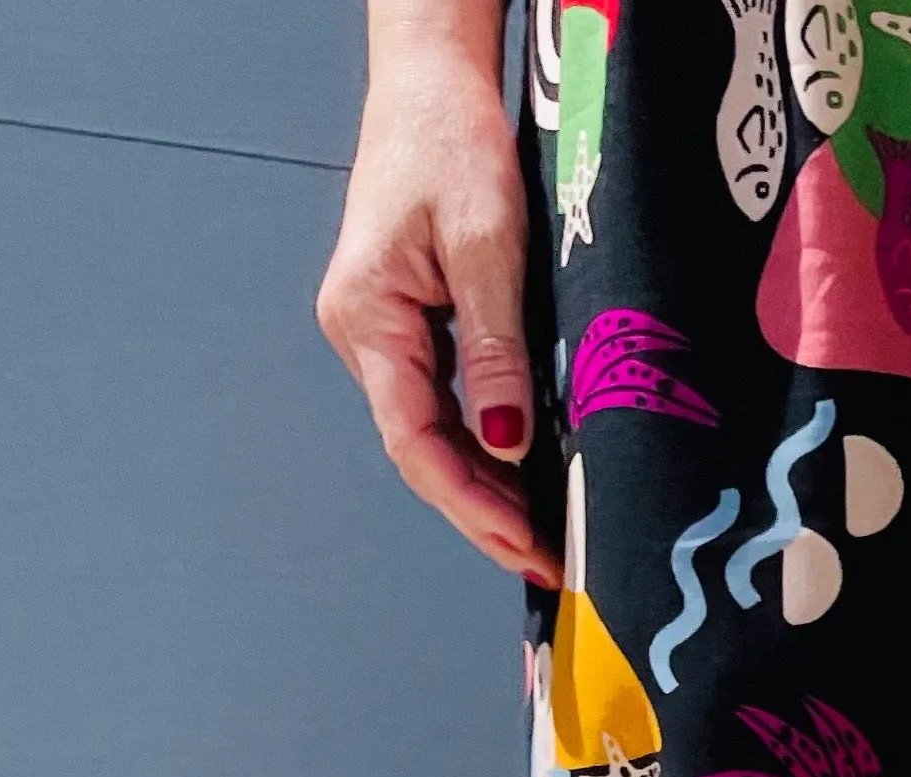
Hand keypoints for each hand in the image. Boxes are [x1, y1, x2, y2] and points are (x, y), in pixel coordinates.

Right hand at [316, 11, 560, 584]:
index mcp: (367, 316)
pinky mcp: (405, 323)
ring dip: (485, 489)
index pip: (415, 441)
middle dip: (482, 513)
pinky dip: (483, 447)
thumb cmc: (452, 141)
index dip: (471, 506)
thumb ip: (496, 348)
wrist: (431, 80)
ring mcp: (379, 331)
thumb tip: (505, 443)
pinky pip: (442, 404)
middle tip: (549, 563)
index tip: (526, 547)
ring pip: (432, 434)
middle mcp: (361, 333)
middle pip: (422, 450)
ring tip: (543, 537)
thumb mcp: (488, 244)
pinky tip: (524, 478)